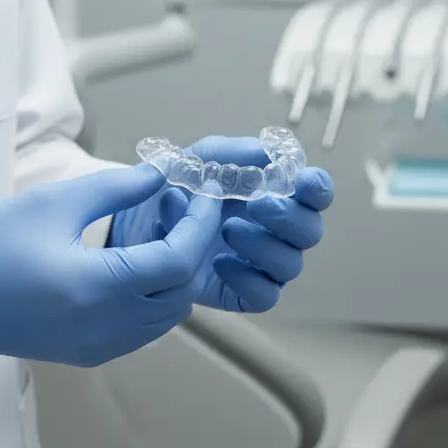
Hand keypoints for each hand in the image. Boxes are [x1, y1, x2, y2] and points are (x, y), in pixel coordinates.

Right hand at [0, 164, 221, 369]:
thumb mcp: (54, 203)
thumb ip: (117, 188)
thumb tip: (162, 174)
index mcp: (96, 288)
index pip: (177, 262)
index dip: (199, 225)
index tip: (205, 193)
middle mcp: (106, 326)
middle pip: (182, 292)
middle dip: (195, 248)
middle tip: (185, 207)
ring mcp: (100, 346)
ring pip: (169, 315)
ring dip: (178, 274)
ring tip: (163, 230)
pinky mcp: (90, 354)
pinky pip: (145, 328)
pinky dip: (157, 296)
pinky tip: (140, 261)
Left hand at [110, 136, 333, 312]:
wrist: (130, 226)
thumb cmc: (170, 187)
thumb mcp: (193, 160)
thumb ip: (229, 152)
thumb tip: (268, 151)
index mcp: (271, 192)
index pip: (315, 193)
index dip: (317, 188)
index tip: (300, 182)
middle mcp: (273, 230)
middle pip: (311, 231)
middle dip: (289, 217)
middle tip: (256, 205)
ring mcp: (258, 263)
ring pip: (290, 265)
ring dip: (264, 246)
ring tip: (227, 231)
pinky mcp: (239, 292)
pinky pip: (265, 296)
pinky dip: (248, 279)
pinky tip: (218, 263)